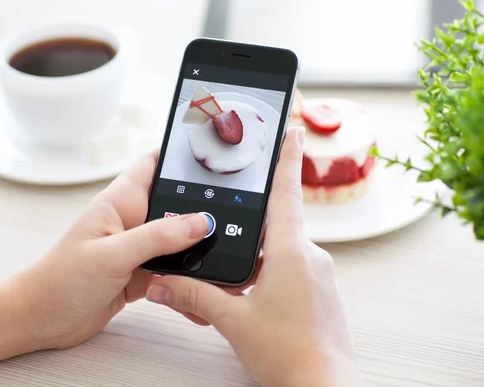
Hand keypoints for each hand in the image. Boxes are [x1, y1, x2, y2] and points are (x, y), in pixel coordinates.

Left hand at [12, 151, 209, 349]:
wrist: (42, 321)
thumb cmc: (61, 280)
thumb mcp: (112, 254)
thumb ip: (157, 237)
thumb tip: (200, 222)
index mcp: (121, 202)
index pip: (153, 164)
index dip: (180, 156)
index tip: (212, 157)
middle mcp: (133, 221)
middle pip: (176, 204)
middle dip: (203, 210)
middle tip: (234, 218)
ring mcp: (138, 248)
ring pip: (179, 242)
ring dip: (198, 251)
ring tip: (224, 259)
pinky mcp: (141, 274)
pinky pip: (173, 273)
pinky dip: (187, 283)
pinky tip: (200, 298)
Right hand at [145, 128, 361, 386]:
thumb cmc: (288, 355)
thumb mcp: (232, 320)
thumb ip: (194, 296)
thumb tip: (161, 283)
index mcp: (291, 252)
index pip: (286, 192)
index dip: (286, 156)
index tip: (293, 127)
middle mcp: (310, 257)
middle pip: (279, 221)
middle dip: (253, 219)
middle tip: (234, 216)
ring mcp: (319, 275)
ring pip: (283, 248)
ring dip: (259, 252)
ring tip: (238, 272)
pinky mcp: (321, 292)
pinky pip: (293, 268)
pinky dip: (271, 271)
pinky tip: (255, 293)